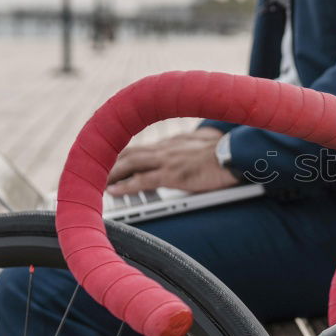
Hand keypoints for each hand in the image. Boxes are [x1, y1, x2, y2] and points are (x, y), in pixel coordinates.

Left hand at [107, 127, 240, 195]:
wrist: (237, 155)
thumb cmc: (228, 152)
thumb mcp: (209, 144)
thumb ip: (198, 145)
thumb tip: (202, 144)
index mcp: (175, 143)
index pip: (143, 147)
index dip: (125, 154)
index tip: (114, 163)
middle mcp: (167, 148)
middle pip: (130, 153)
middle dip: (111, 164)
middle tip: (98, 176)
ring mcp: (168, 161)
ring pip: (130, 164)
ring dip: (112, 174)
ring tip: (99, 186)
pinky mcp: (173, 175)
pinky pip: (142, 181)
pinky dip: (125, 186)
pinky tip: (114, 193)